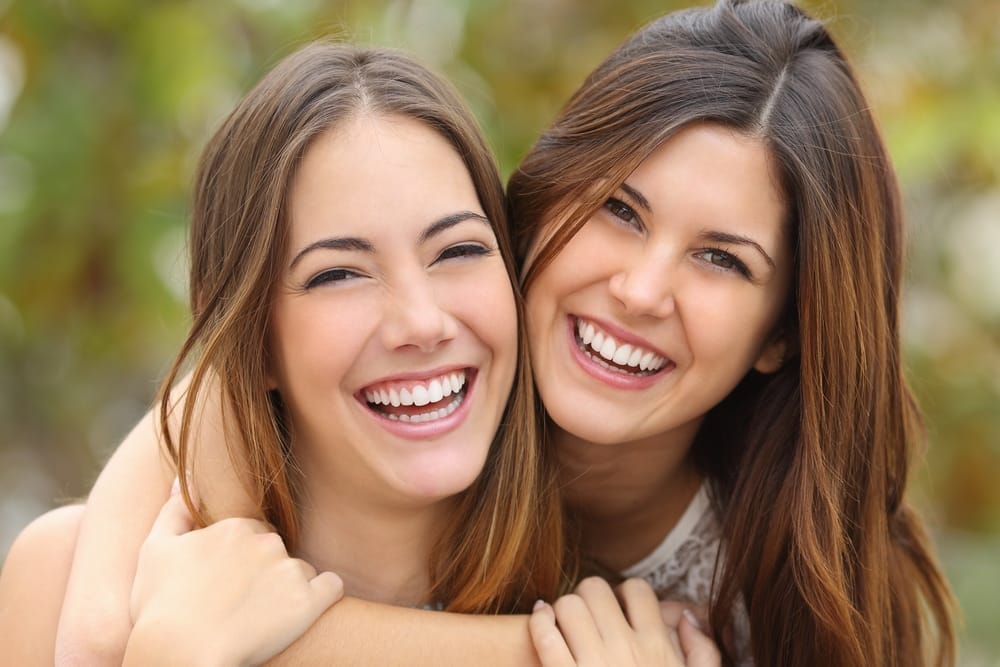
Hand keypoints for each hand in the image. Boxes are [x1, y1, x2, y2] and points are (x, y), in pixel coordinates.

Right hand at [126, 491, 342, 665]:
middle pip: (278, 552)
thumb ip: (174, 511)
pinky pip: (332, 587)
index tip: (227, 584)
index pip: (252, 534)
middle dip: (266, 572)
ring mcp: (290, 571)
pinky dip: (322, 597)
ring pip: (302, 571)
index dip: (241, 560)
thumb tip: (185, 477)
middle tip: (243, 603)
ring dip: (290, 588)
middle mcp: (268, 542)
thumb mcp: (155, 551)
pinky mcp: (309, 602)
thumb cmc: (160, 608)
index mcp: (236, 527)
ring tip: (264, 616)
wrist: (180, 655)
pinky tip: (301, 614)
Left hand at [529, 577, 719, 665]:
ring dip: (564, 608)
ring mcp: (592, 666)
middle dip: (590, 596)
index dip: (626, 593)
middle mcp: (625, 651)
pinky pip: (544, 634)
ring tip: (566, 621)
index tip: (619, 608)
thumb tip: (686, 616)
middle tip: (589, 613)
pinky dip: (540, 621)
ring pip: (568, 605)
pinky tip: (543, 621)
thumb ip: (703, 653)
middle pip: (596, 590)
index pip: (638, 590)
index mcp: (657, 649)